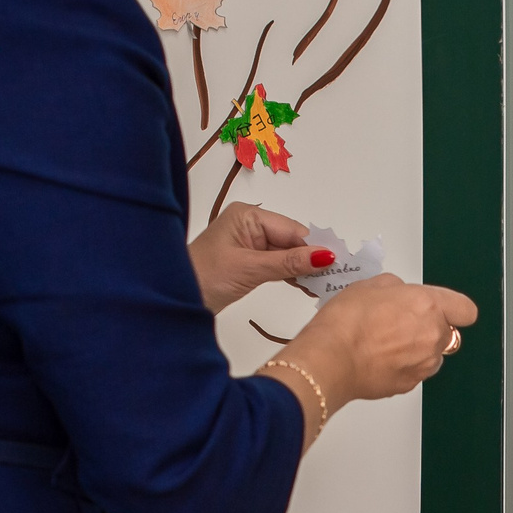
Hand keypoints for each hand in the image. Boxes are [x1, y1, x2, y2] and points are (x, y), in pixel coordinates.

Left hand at [190, 203, 328, 314]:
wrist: (173, 297)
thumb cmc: (204, 277)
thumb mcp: (250, 269)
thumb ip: (289, 263)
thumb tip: (326, 256)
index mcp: (248, 215)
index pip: (291, 230)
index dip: (315, 246)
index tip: (340, 263)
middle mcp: (250, 224)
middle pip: (292, 240)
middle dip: (312, 258)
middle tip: (338, 277)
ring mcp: (249, 243)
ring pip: (287, 254)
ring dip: (304, 269)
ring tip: (327, 285)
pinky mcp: (248, 261)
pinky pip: (277, 264)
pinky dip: (292, 275)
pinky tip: (309, 286)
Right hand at [270, 275, 477, 425]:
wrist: (330, 360)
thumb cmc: (346, 322)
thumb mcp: (369, 285)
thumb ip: (396, 288)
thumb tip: (399, 295)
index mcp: (427, 305)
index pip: (465, 310)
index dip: (456, 309)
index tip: (445, 309)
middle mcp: (432, 336)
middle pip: (447, 333)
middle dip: (429, 327)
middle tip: (399, 323)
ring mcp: (423, 364)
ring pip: (432, 355)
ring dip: (418, 349)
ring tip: (387, 343)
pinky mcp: (410, 384)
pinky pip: (415, 372)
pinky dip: (403, 366)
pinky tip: (380, 359)